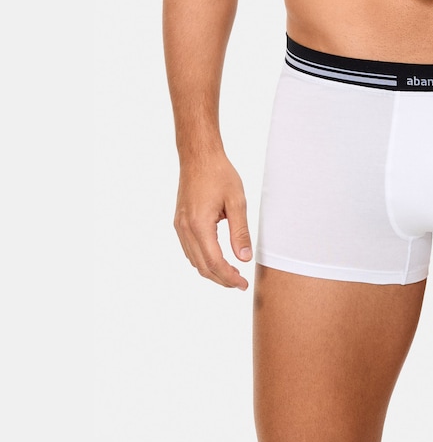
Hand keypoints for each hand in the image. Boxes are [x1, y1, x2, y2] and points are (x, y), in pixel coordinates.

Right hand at [173, 153, 251, 289]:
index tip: (243, 285)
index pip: (214, 262)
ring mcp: (180, 226)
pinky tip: (216, 258)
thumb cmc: (219, 174)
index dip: (229, 277)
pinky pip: (189, 249)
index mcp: (199, 225)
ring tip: (231, 273)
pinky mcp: (179, 222)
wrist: (198, 156)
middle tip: (240, 283)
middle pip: (202, 266)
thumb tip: (244, 258)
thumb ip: (240, 232)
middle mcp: (185, 229)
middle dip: (221, 279)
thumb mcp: (236, 201)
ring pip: (194, 260)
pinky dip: (202, 259)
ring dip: (211, 271)